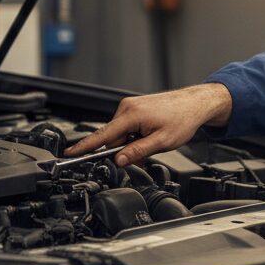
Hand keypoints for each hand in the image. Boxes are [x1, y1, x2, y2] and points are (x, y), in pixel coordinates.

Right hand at [65, 83, 232, 166]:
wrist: (194, 104)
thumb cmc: (182, 119)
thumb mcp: (161, 142)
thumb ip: (138, 152)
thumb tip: (119, 160)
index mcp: (131, 115)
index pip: (102, 135)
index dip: (85, 147)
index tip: (71, 153)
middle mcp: (126, 108)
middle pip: (112, 138)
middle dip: (124, 150)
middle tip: (144, 154)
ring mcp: (130, 106)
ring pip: (121, 134)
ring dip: (132, 144)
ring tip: (152, 142)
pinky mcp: (134, 108)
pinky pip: (127, 128)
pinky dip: (135, 136)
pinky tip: (149, 136)